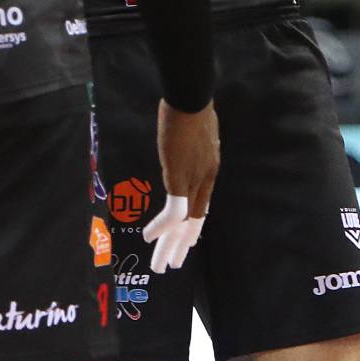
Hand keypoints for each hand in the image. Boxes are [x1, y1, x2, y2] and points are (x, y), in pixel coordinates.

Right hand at [149, 101, 218, 271]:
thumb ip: (189, 146)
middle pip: (195, 222)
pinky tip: (149, 238)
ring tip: (160, 266)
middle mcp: (205, 179)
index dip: (193, 228)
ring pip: (184, 224)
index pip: (203, 206)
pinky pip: (172, 211)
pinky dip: (161, 227)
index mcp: (210, 169)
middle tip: (172, 266)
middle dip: (182, 246)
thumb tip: (179, 146)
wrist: (191, 94)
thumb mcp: (194, 130)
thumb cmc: (191, 103)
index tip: (186, 244)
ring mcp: (193, 180)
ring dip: (170, 246)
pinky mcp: (179, 177)